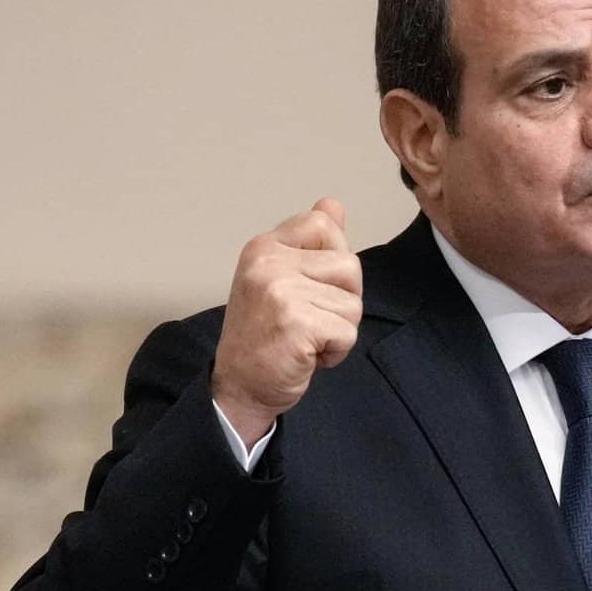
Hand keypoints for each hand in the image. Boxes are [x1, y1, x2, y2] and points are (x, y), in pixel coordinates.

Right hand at [211, 198, 362, 444]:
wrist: (239, 386)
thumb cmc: (264, 336)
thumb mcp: (280, 278)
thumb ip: (309, 244)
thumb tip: (332, 204)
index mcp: (265, 246)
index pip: (323, 223)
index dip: (334, 259)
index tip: (312, 286)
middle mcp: (268, 262)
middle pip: (349, 266)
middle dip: (342, 300)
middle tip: (309, 320)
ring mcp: (280, 290)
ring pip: (352, 303)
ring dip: (338, 329)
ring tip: (306, 338)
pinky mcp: (296, 322)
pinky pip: (347, 332)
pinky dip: (335, 352)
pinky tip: (307, 356)